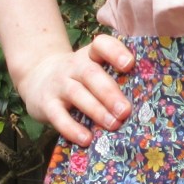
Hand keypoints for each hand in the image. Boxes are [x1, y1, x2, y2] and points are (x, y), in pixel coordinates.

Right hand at [15, 34, 134, 145]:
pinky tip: (87, 138)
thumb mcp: (92, 68)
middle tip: (126, 110)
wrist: (38, 78)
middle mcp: (74, 66)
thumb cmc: (79, 77)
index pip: (101, 45)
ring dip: (97, 110)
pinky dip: (72, 128)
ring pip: (77, 94)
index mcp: (90, 55)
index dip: (115, 52)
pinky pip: (58, 116)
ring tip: (114, 125)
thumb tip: (145, 102)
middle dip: (110, 93)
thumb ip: (113, 78)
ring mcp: (59, 84)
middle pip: (91, 74)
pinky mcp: (46, 104)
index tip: (130, 64)